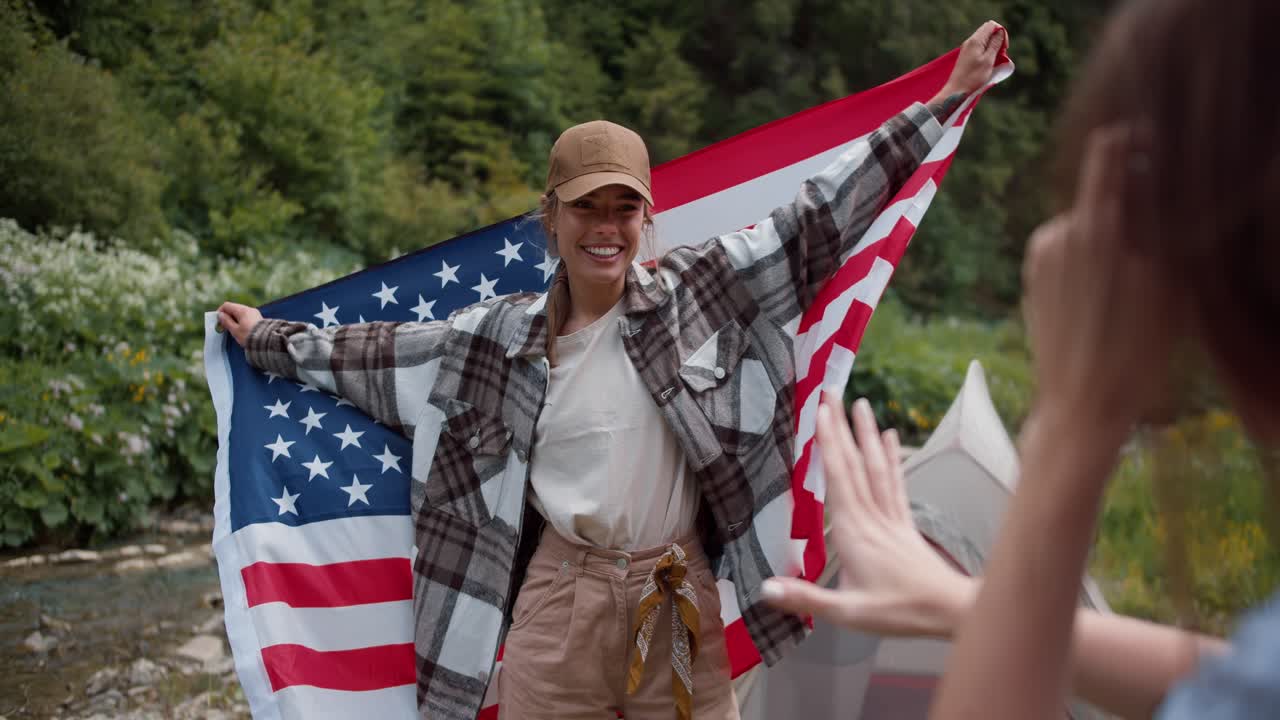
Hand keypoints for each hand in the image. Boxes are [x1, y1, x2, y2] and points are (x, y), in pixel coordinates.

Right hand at [217, 301, 262, 347]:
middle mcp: (249, 309)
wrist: (267, 341)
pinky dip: (241, 321)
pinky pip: (246, 317)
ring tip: (233, 330)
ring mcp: (254, 313)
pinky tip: (241, 330)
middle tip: (224, 327)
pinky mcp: (258, 318)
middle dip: (227, 316)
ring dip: (234, 319)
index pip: (227, 305)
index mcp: (242, 310)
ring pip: (240, 313)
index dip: (220, 312)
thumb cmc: (249, 336)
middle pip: (234, 308)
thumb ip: (226, 321)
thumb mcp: (235, 330)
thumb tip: (220, 315)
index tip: (218, 322)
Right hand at [762, 394, 973, 638]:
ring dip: (867, 434)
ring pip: (877, 468)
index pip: (838, 478)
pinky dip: (892, 458)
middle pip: (855, 464)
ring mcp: (891, 517)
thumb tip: (764, 588)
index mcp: (853, 533)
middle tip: (832, 393)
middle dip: (843, 427)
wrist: (951, 611)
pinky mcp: (904, 523)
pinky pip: (896, 483)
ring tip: (862, 403)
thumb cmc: (900, 611)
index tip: (821, 412)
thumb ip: (806, 597)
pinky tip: (892, 438)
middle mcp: (872, 517)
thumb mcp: (848, 612)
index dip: (829, 444)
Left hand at [936, 21, 1004, 100]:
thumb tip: (1000, 31)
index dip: (1001, 33)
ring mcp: (967, 48)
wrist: (957, 90)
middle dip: (998, 39)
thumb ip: (995, 44)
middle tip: (1001, 54)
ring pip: (984, 40)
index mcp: (975, 40)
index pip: (992, 25)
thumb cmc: (973, 77)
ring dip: (993, 46)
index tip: (1004, 47)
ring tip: (995, 59)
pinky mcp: (966, 55)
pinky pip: (980, 47)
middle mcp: (970, 41)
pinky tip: (988, 62)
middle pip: (988, 31)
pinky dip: (987, 52)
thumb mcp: (988, 60)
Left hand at [1021, 127, 1180, 451]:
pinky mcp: (1031, 276)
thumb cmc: (1136, 348)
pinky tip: (1103, 298)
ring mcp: (1040, 254)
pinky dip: (1086, 259)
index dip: (1130, 139)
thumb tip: (1151, 175)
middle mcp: (1060, 231)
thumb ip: (1157, 222)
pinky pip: (1066, 251)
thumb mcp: (1168, 282)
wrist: (1082, 403)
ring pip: (1084, 225)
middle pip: (1101, 196)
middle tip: (1155, 246)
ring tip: (1130, 285)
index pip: (1108, 152)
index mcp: (1097, 225)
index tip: (1150, 139)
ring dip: (1106, 237)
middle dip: (1128, 207)